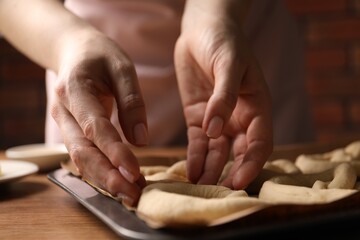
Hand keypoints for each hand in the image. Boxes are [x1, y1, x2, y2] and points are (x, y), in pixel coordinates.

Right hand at [51, 30, 147, 204]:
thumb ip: (132, 102)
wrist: (74, 51)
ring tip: (130, 194)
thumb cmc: (100, 56)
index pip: (95, 127)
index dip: (114, 152)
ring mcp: (63, 123)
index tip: (135, 172)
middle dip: (108, 176)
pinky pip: (83, 155)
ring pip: (80, 158)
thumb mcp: (122, 68)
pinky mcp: (71, 132)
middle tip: (133, 195)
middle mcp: (63, 111)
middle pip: (82, 151)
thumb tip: (141, 141)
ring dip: (104, 179)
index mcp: (74, 90)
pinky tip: (119, 183)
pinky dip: (100, 171)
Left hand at [174, 0, 272, 189]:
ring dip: (210, 170)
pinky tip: (190, 171)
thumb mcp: (228, 65)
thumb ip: (224, 97)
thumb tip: (214, 129)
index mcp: (257, 106)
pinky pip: (198, 142)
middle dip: (229, 173)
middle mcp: (239, 117)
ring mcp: (218, 119)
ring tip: (199, 188)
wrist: (202, 29)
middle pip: (238, 153)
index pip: (260, 142)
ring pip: (217, 152)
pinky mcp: (197, 117)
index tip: (238, 182)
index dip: (251, 163)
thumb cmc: (224, 42)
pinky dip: (195, 157)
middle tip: (215, 193)